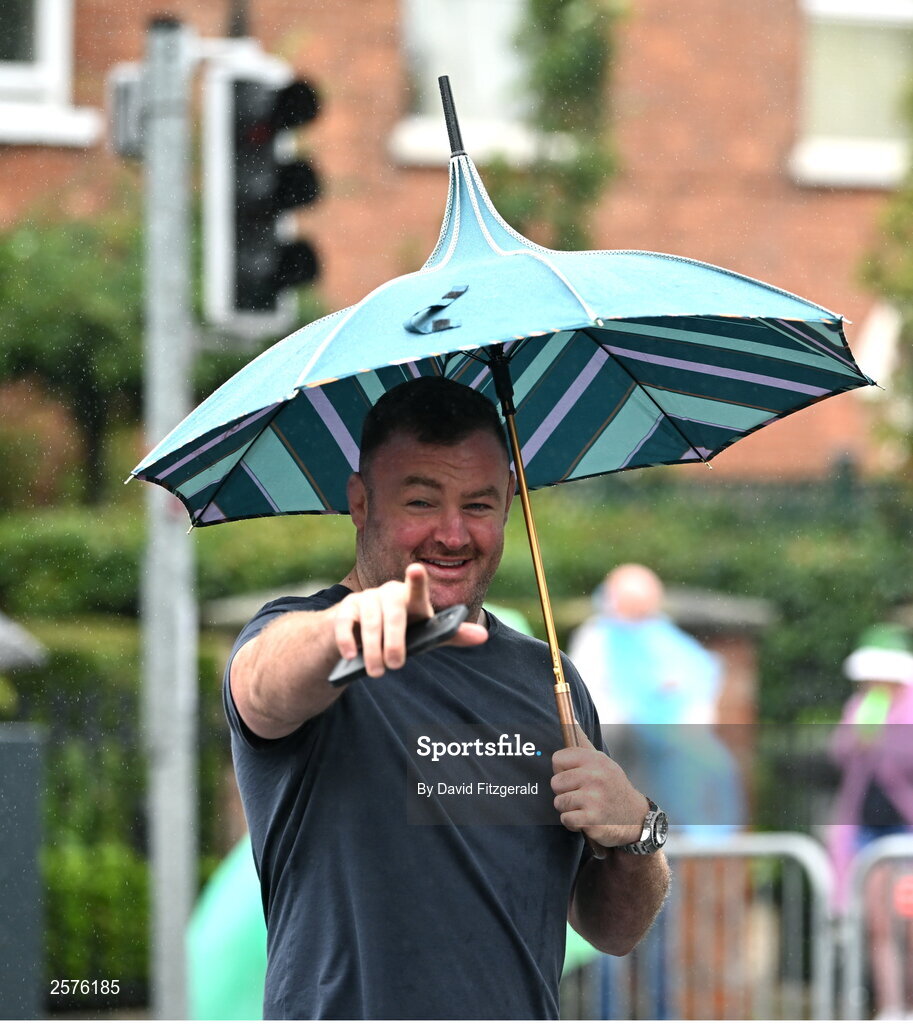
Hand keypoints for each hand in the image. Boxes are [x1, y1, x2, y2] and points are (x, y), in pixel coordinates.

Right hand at [332, 563, 487, 677]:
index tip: (416, 569)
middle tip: (396, 665)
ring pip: (369, 621)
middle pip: (393, 613)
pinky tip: (351, 657)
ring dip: (372, 647)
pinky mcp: (345, 609)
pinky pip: (345, 623)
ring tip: (377, 671)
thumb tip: (484, 636)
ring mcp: (366, 599)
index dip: (417, 580)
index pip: (417, 589)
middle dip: (394, 639)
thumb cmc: (402, 632)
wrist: (363, 636)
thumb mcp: (426, 634)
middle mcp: (389, 593)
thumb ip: (451, 634)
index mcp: (412, 598)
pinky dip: (347, 640)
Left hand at [551, 727, 648, 847]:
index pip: (557, 759)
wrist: (635, 817)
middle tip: (581, 794)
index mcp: (595, 760)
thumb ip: (583, 744)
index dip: (561, 770)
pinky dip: (573, 823)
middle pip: (555, 783)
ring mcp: (594, 799)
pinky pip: (566, 820)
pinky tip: (587, 819)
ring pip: (559, 802)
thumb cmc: (611, 786)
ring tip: (585, 806)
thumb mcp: (602, 762)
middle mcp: (595, 776)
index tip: (573, 776)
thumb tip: (570, 717)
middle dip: (564, 792)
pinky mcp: (592, 820)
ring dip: (568, 808)